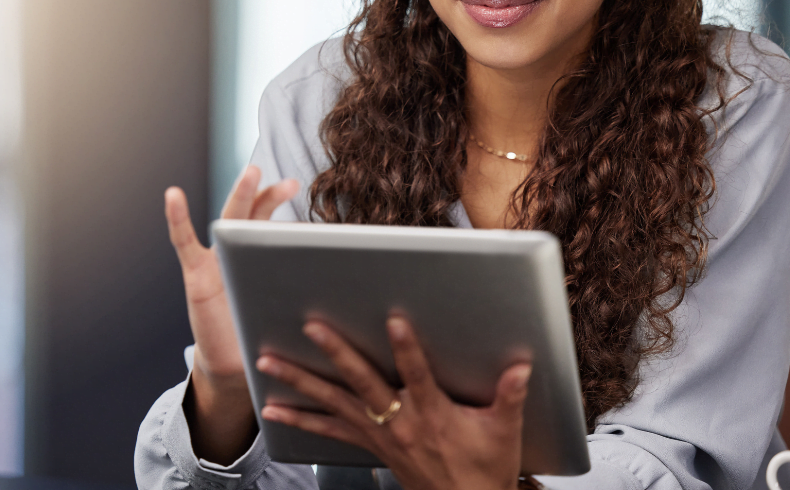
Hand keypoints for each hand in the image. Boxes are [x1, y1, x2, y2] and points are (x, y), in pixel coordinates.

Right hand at [166, 165, 298, 463]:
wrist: (234, 366)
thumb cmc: (268, 335)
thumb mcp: (295, 311)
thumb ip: (315, 294)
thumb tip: (363, 290)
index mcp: (267, 259)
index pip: (281, 227)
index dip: (298, 217)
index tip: (317, 201)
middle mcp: (243, 253)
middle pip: (257, 216)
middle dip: (272, 196)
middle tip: (290, 182)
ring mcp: (218, 260)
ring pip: (230, 220)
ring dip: (241, 194)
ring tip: (252, 173)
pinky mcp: (196, 275)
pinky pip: (184, 242)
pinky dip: (178, 218)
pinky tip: (174, 195)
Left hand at [256, 317, 530, 489]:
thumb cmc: (484, 469)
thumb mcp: (504, 433)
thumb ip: (510, 396)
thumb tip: (521, 367)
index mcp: (433, 414)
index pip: (418, 375)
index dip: (406, 347)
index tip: (394, 319)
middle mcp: (399, 422)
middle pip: (362, 381)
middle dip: (336, 352)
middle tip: (313, 327)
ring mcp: (379, 434)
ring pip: (333, 402)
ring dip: (299, 381)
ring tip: (268, 362)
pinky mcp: (369, 443)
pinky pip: (327, 430)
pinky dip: (299, 419)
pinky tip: (273, 410)